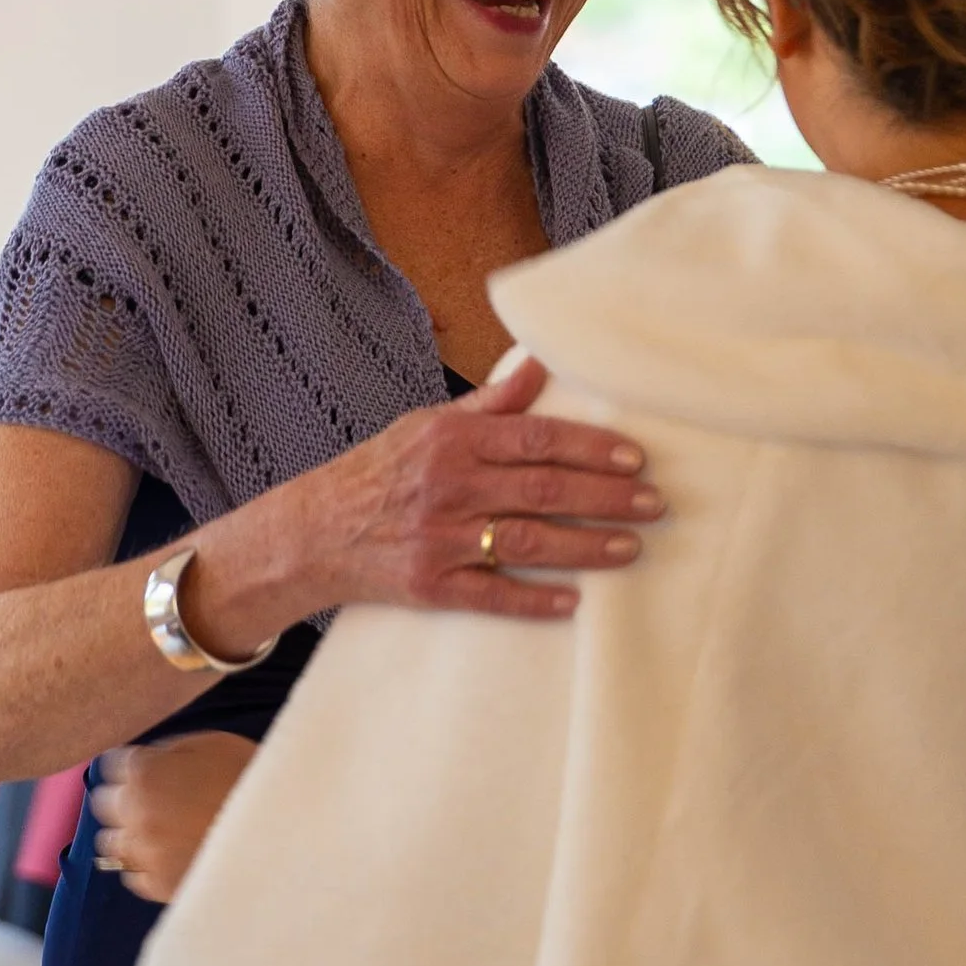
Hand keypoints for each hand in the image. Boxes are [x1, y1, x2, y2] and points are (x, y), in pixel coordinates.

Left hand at [93, 732, 258, 909]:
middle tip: (153, 801)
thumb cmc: (252, 779)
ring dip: (131, 835)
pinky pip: (134, 876)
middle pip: (104, 806)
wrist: (284, 831)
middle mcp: (135, 813)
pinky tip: (168, 857)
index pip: (110, 767)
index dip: (130, 767)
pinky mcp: (159, 885)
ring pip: (113, 845)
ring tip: (159, 833)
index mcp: (145, 772)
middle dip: (124, 799)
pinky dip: (145, 865)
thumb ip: (168, 751)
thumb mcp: (212, 743)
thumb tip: (146, 762)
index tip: (146, 772)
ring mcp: (146, 852)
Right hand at [181, 352, 662, 650]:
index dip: (590, 447)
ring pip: (526, 541)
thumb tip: (538, 365)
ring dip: (585, 546)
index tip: (635, 456)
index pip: (535, 439)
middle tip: (654, 503)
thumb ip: (489, 405)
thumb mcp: (426, 426)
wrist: (311, 533)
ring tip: (632, 548)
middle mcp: (448, 486)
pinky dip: (533, 599)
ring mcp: (438, 538)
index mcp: (452, 440)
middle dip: (606, 497)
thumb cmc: (378, 473)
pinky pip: (490, 594)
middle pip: (542, 489)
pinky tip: (574, 601)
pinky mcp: (429, 586)